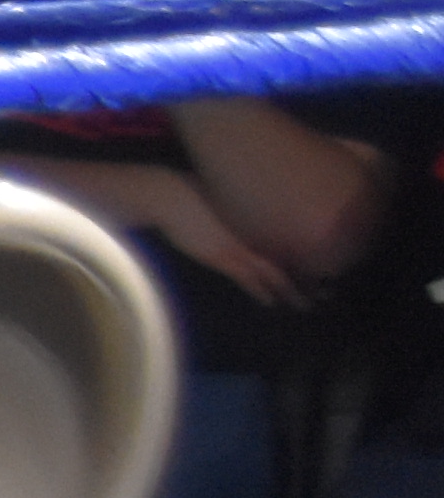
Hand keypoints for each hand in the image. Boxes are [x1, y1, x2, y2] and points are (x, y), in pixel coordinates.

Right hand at [102, 161, 306, 310]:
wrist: (169, 195)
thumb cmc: (193, 191)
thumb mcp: (226, 199)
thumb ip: (241, 212)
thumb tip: (250, 219)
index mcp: (261, 219)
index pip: (292, 244)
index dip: (309, 259)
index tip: (326, 271)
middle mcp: (256, 234)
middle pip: (290, 260)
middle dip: (309, 278)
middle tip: (328, 294)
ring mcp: (239, 246)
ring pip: (274, 273)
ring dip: (291, 290)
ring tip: (307, 305)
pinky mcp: (222, 257)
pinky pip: (247, 278)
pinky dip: (261, 291)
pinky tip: (271, 302)